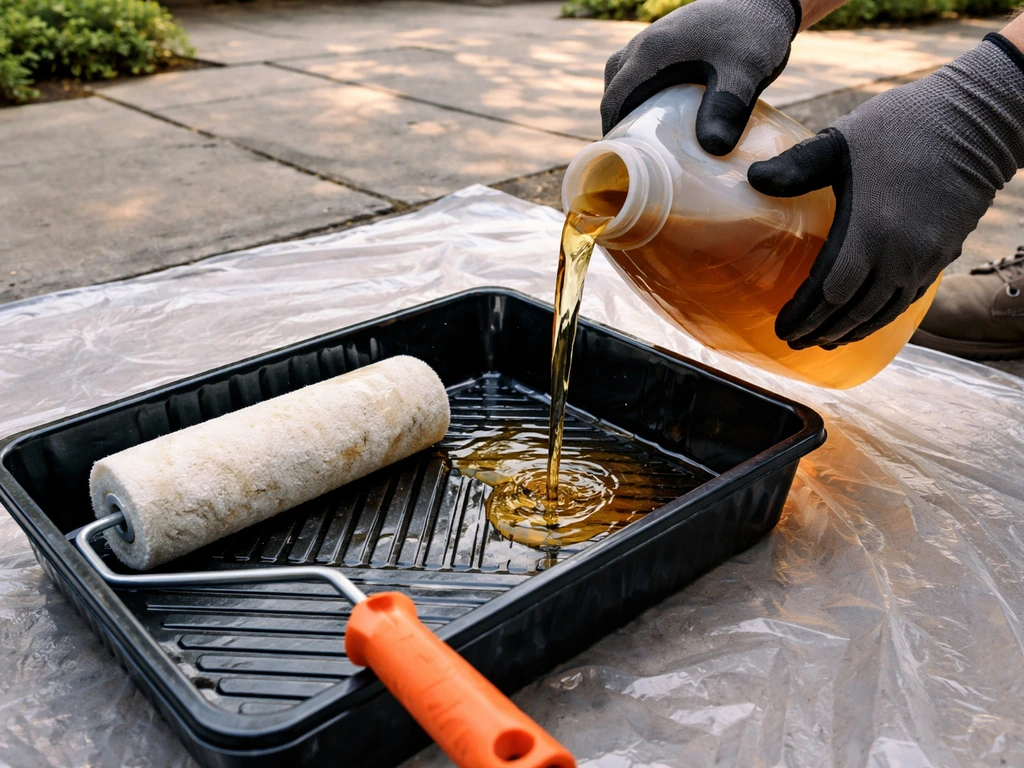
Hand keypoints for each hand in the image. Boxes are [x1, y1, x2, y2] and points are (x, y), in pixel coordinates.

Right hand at [601, 0, 800, 154]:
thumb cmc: (753, 32)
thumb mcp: (744, 73)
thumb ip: (727, 108)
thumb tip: (713, 150)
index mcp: (650, 53)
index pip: (615, 101)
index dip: (614, 135)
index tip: (625, 164)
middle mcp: (643, 44)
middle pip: (614, 92)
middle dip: (620, 125)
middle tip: (639, 159)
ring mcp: (652, 40)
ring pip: (624, 81)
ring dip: (630, 109)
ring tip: (649, 141)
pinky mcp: (665, 42)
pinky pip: (639, 72)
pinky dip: (641, 95)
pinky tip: (663, 115)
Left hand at [748, 34, 1023, 349]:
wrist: (978, 121)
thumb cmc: (905, 126)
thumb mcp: (843, 140)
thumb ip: (797, 165)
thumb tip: (752, 179)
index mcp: (869, 229)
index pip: (829, 290)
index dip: (804, 314)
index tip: (781, 327)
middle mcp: (899, 253)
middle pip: (853, 310)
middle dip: (821, 330)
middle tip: (794, 341)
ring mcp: (924, 257)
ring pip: (882, 311)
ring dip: (850, 330)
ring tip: (823, 341)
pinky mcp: (941, 253)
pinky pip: (906, 299)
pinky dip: (881, 317)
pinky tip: (865, 321)